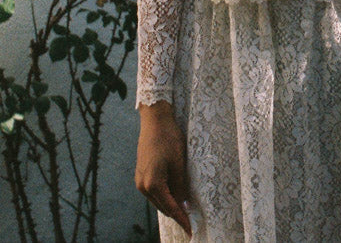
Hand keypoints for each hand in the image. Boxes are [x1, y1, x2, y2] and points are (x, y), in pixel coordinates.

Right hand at [135, 101, 191, 236]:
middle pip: (163, 206)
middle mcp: (143, 186)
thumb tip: (183, 204)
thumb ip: (180, 185)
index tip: (191, 230)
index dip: (182, 219)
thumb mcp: (179, 163)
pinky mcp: (141, 173)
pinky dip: (164, 195)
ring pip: (157, 199)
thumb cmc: (169, 138)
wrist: (154, 120)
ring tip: (184, 210)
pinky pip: (153, 191)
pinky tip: (173, 195)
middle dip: (176, 214)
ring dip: (170, 204)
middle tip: (190, 221)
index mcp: (153, 184)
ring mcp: (140, 180)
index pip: (170, 208)